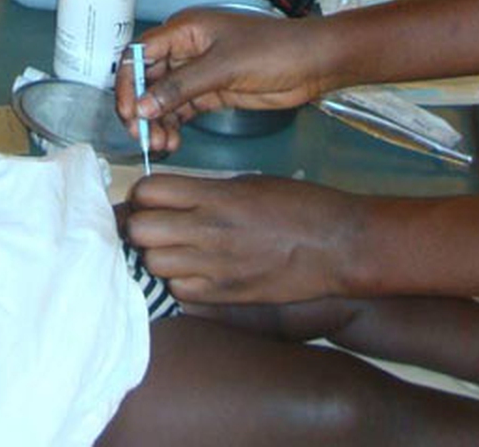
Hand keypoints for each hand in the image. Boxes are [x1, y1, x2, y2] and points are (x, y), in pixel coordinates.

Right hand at [115, 7, 338, 153]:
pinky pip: (182, 109)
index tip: (128, 111)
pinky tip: (173, 141)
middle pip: (148, 78)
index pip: (140, 53)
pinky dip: (174, 125)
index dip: (128, 81)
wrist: (313, 64)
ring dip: (157, 121)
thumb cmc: (272, 51)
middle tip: (141, 135)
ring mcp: (199, 72)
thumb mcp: (223, 67)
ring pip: (164, 98)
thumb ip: (181, 87)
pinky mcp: (213, 92)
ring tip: (160, 145)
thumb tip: (142, 107)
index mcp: (185, 30)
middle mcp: (187, 49)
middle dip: (141, 107)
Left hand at [121, 172, 363, 304]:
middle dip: (140, 226)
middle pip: (140, 230)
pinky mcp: (226, 295)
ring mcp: (215, 266)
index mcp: (214, 194)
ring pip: (154, 264)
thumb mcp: (248, 183)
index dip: (142, 195)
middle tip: (155, 227)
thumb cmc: (298, 205)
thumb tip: (171, 199)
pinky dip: (179, 283)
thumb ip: (205, 191)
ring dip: (157, 256)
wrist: (339, 245)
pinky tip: (194, 273)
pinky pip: (179, 291)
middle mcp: (208, 230)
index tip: (151, 199)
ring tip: (175, 251)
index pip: (147, 191)